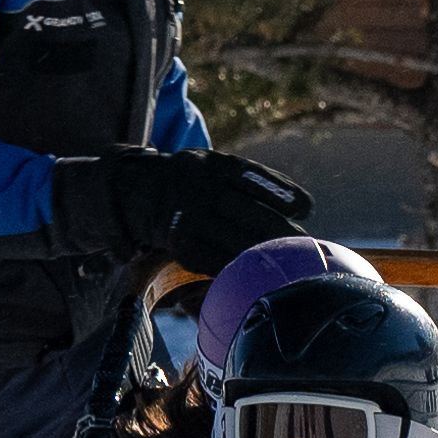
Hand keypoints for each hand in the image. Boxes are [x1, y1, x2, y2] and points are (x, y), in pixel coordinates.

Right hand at [48, 149, 314, 271]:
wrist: (131, 193)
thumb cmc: (186, 182)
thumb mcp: (211, 167)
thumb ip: (249, 181)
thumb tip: (301, 204)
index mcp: (212, 164)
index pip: (253, 178)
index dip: (283, 192)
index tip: (307, 207)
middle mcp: (199, 187)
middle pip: (248, 212)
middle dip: (279, 231)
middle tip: (303, 245)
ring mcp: (186, 214)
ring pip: (231, 239)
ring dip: (261, 254)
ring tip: (284, 264)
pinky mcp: (176, 241)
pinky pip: (211, 258)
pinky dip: (233, 267)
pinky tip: (251, 274)